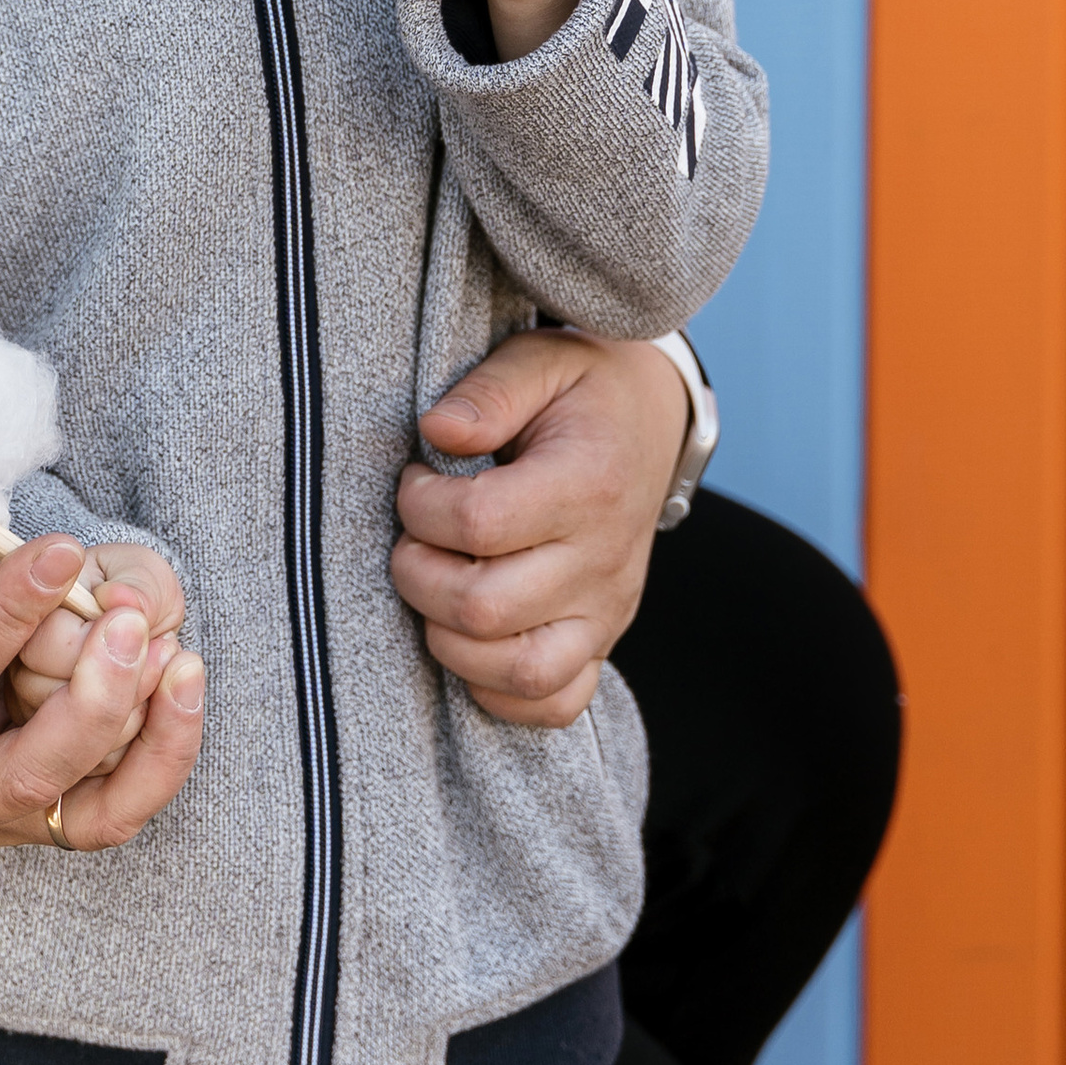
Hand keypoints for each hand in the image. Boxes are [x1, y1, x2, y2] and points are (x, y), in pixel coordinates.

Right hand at [0, 538, 205, 850]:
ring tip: (176, 657)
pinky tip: (180, 688)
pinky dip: (159, 751)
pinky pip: (116, 809)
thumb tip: (44, 558)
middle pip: (32, 771)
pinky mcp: (38, 831)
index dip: (10, 613)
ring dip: (146, 727)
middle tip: (130, 622)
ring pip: (91, 810)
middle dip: (95, 695)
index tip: (60, 554)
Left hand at [392, 330, 688, 724]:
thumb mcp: (541, 360)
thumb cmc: (583, 392)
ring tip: (435, 585)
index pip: (478, 524)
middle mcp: (604, 560)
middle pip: (486, 607)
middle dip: (418, 573)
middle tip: (413, 537)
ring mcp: (606, 611)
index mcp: (588, 484)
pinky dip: (498, 692)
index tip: (416, 480)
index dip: (420, 506)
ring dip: (449, 639)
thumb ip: (488, 392)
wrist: (651, 421)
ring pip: (520, 671)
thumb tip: (436, 432)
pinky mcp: (600, 641)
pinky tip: (469, 641)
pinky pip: (555, 704)